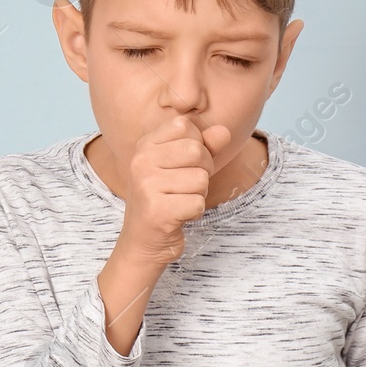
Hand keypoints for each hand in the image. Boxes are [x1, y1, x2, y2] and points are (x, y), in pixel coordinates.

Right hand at [111, 113, 231, 269]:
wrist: (143, 240)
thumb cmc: (166, 198)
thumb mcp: (184, 166)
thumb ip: (205, 146)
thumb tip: (224, 131)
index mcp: (145, 145)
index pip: (186, 126)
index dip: (198, 144)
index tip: (183, 164)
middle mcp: (141, 161)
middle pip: (197, 151)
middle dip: (202, 171)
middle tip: (185, 187)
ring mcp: (146, 185)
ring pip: (200, 178)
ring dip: (199, 193)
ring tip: (180, 201)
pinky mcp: (156, 210)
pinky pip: (197, 203)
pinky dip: (195, 212)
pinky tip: (178, 215)